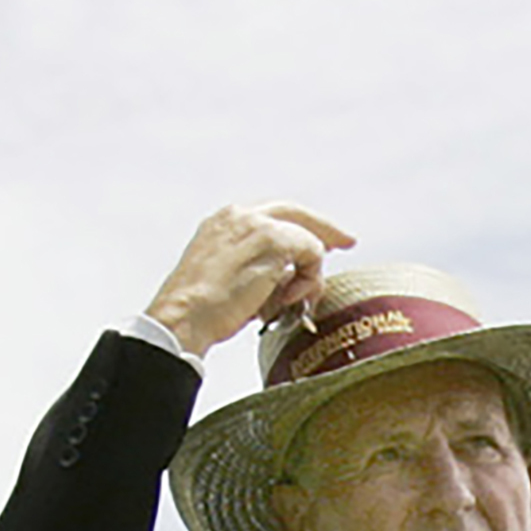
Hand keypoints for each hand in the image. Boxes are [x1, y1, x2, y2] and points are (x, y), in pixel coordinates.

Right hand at [142, 202, 356, 359]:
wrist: (183, 318)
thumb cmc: (201, 311)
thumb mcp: (228, 279)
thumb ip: (258, 268)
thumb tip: (290, 278)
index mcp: (224, 222)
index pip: (272, 215)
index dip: (299, 226)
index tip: (321, 239)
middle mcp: (240, 215)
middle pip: (296, 213)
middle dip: (324, 229)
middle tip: (347, 242)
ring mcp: (257, 225)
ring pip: (306, 240)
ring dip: (307, 275)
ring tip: (289, 303)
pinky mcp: (273, 240)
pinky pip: (312, 254)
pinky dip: (307, 280)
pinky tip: (287, 300)